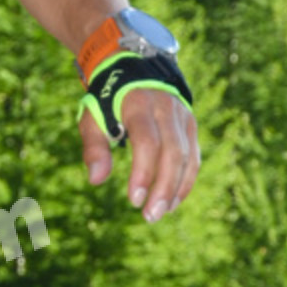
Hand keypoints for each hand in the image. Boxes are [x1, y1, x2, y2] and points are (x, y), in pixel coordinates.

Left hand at [80, 87, 199, 222]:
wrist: (134, 69)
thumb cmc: (108, 100)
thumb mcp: (92, 118)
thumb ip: (94, 148)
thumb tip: (96, 180)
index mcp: (139, 105)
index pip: (147, 142)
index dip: (143, 172)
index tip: (133, 200)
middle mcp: (166, 109)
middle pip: (173, 152)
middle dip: (164, 188)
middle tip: (150, 216)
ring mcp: (182, 117)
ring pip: (188, 156)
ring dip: (176, 189)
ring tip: (161, 213)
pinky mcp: (190, 125)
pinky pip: (194, 156)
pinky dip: (186, 181)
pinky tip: (173, 202)